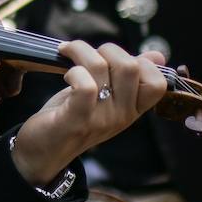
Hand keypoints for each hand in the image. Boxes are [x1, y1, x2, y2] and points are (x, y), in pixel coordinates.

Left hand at [11, 41, 167, 185]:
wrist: (43, 152)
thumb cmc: (73, 117)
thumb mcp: (105, 96)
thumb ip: (129, 77)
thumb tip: (158, 56)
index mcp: (132, 110)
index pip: (158, 83)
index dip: (141, 61)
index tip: (115, 58)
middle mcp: (122, 116)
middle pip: (131, 67)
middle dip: (107, 49)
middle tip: (87, 54)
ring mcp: (101, 120)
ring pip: (102, 67)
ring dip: (81, 51)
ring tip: (68, 53)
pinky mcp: (76, 120)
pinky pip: (85, 86)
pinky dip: (73, 71)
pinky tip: (65, 74)